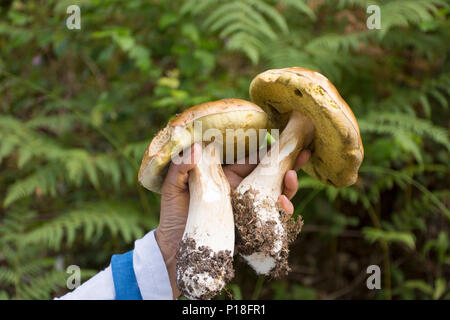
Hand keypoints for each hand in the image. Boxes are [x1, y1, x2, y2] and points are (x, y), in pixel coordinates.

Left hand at [155, 143, 309, 298]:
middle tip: (303, 152)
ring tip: (292, 177)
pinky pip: (272, 218)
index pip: (250, 158)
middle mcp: (240, 191)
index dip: (266, 148)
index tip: (281, 137)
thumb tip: (193, 147)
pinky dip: (282, 211)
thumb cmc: (172, 216)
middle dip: (288, 163)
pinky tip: (283, 205)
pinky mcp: (250, 228)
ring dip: (288, 185)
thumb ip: (179, 168)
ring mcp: (247, 209)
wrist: (172, 250)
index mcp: (225, 176)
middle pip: (270, 174)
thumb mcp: (172, 188)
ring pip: (275, 194)